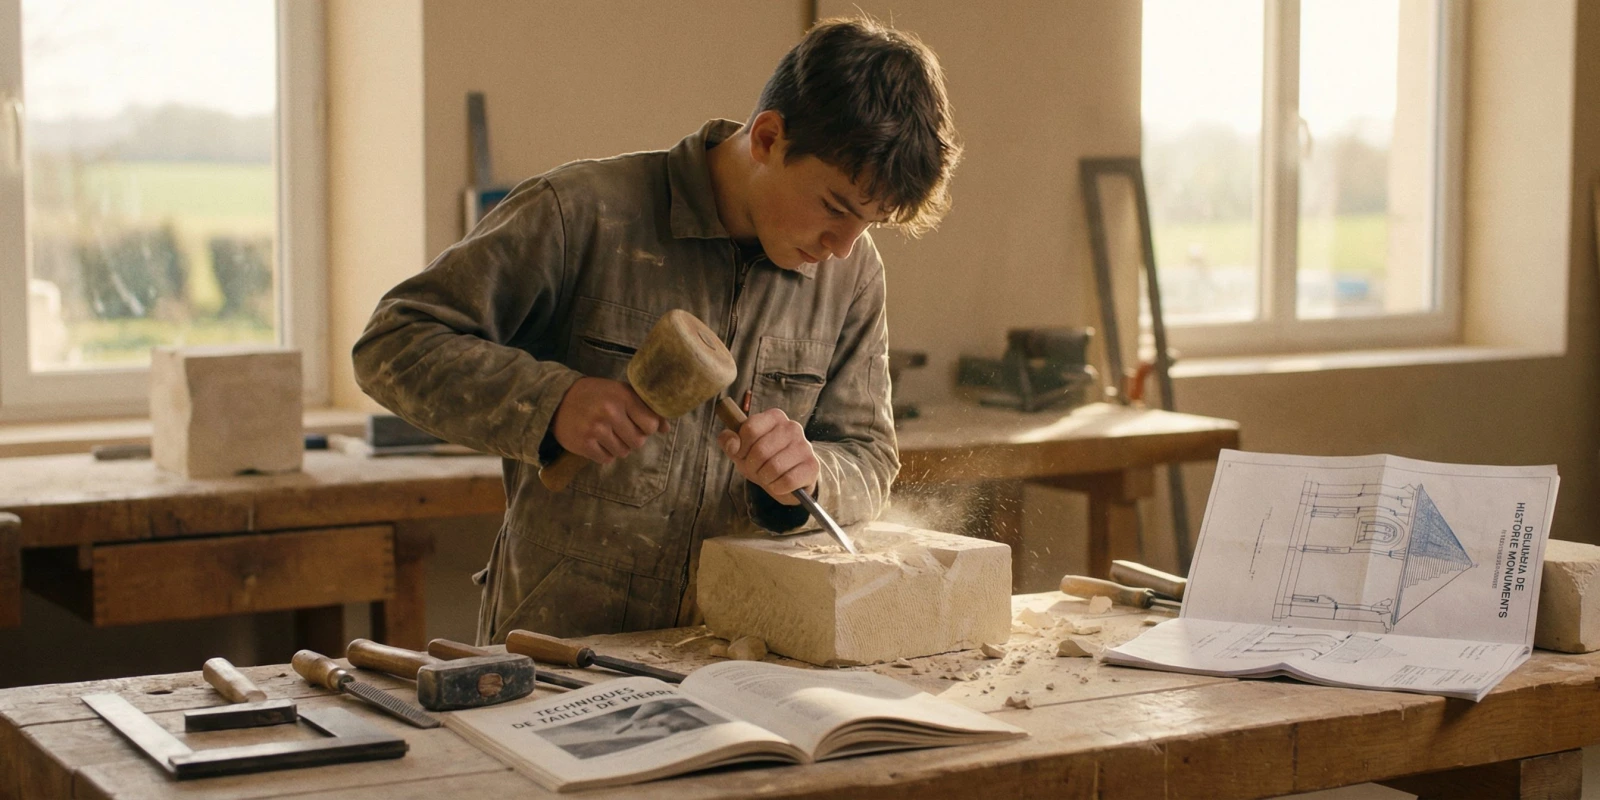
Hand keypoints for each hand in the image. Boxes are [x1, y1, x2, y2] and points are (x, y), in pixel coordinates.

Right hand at [551, 377, 668, 464]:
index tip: (636, 423)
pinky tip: (596, 441)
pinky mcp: (583, 444)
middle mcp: (610, 411)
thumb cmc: (595, 395)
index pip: (651, 424)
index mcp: (623, 396)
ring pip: (623, 452)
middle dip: (632, 439)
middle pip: (638, 442)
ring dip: (617, 447)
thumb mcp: (620, 392)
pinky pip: (606, 459)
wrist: (557, 400)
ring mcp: (596, 429)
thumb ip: (644, 407)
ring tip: (607, 434)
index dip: (646, 427)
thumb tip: (665, 428)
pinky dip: (603, 454)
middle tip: (620, 430)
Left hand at [717, 408, 817, 504]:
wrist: (789, 479)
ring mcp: (805, 446)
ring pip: (774, 467)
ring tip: (769, 477)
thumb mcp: (742, 450)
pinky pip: (787, 481)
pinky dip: (778, 487)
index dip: (740, 448)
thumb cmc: (763, 461)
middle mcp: (792, 427)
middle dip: (753, 467)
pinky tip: (780, 484)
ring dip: (765, 479)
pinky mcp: (812, 465)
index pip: (749, 429)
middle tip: (757, 470)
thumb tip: (731, 443)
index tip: (743, 454)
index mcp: (774, 417)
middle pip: (760, 451)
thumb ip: (729, 441)